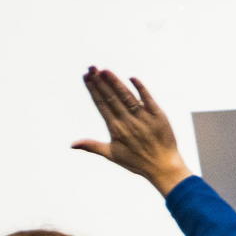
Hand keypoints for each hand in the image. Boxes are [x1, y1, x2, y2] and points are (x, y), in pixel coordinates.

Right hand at [72, 67, 191, 194]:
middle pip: (111, 97)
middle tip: (91, 67)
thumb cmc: (137, 162)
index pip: (101, 104)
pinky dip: (140, 88)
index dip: (93, 90)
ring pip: (127, 96)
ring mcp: (144, 118)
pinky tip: (132, 78)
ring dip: (116, 82)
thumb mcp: (112, 155)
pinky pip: (148, 99)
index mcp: (116, 129)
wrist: (163, 167)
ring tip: (105, 70)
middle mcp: (128, 122)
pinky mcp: (159, 116)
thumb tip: (71, 144)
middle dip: (100, 81)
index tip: (86, 77)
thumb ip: (92, 146)